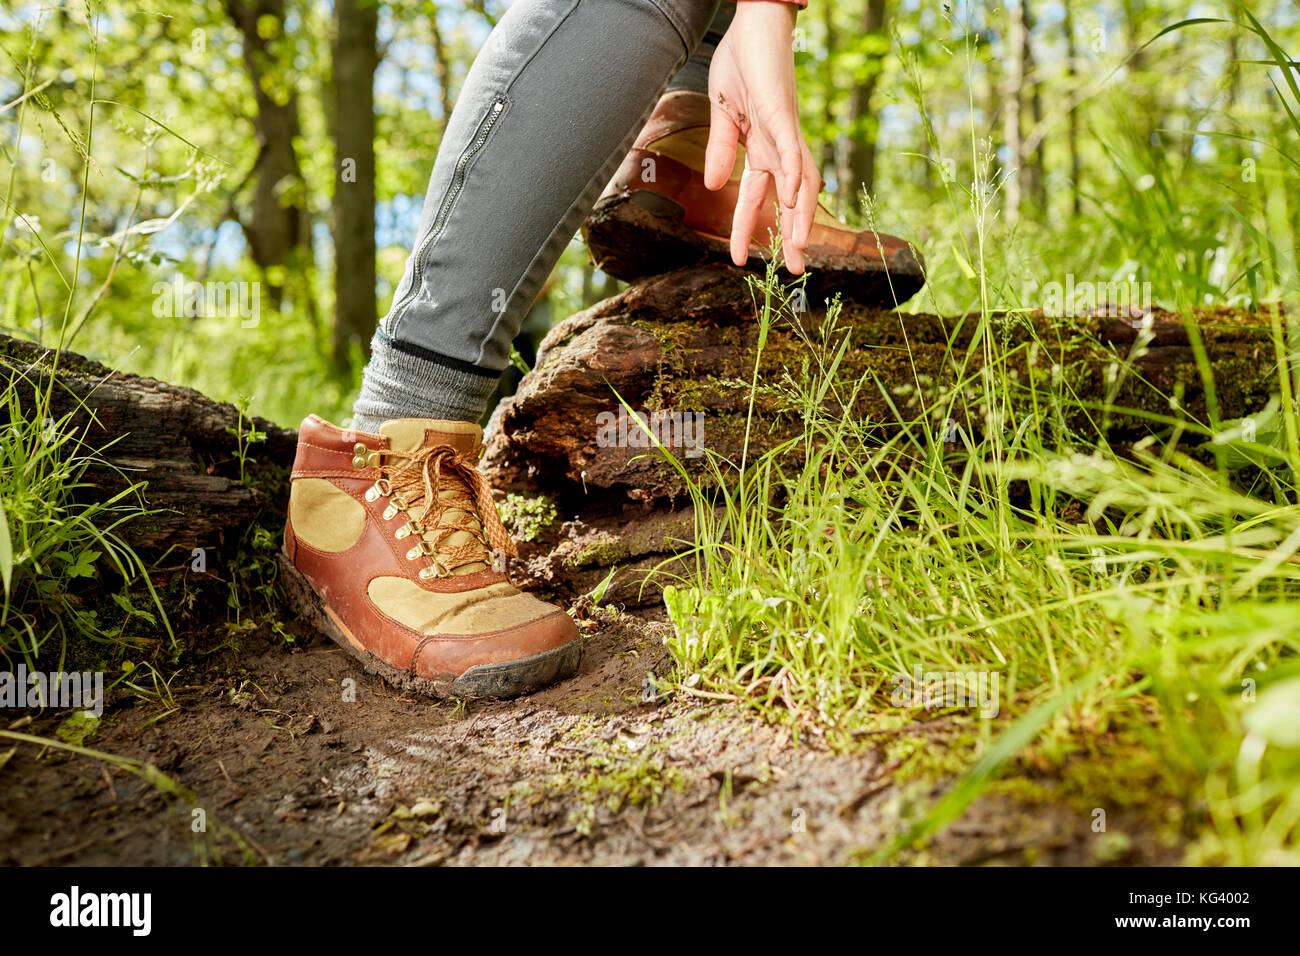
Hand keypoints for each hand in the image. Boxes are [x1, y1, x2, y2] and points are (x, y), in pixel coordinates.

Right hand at [705, 1, 818, 273]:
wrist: (756, 22)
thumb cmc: (743, 60)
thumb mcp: (723, 113)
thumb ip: (720, 150)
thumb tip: (712, 186)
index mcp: (761, 147)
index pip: (755, 196)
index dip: (748, 228)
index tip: (740, 260)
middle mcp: (779, 145)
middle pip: (789, 199)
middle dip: (791, 235)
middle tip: (794, 271)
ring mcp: (784, 131)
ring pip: (799, 182)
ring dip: (800, 217)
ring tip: (799, 248)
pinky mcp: (782, 114)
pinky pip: (790, 151)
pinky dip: (794, 177)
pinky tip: (794, 200)